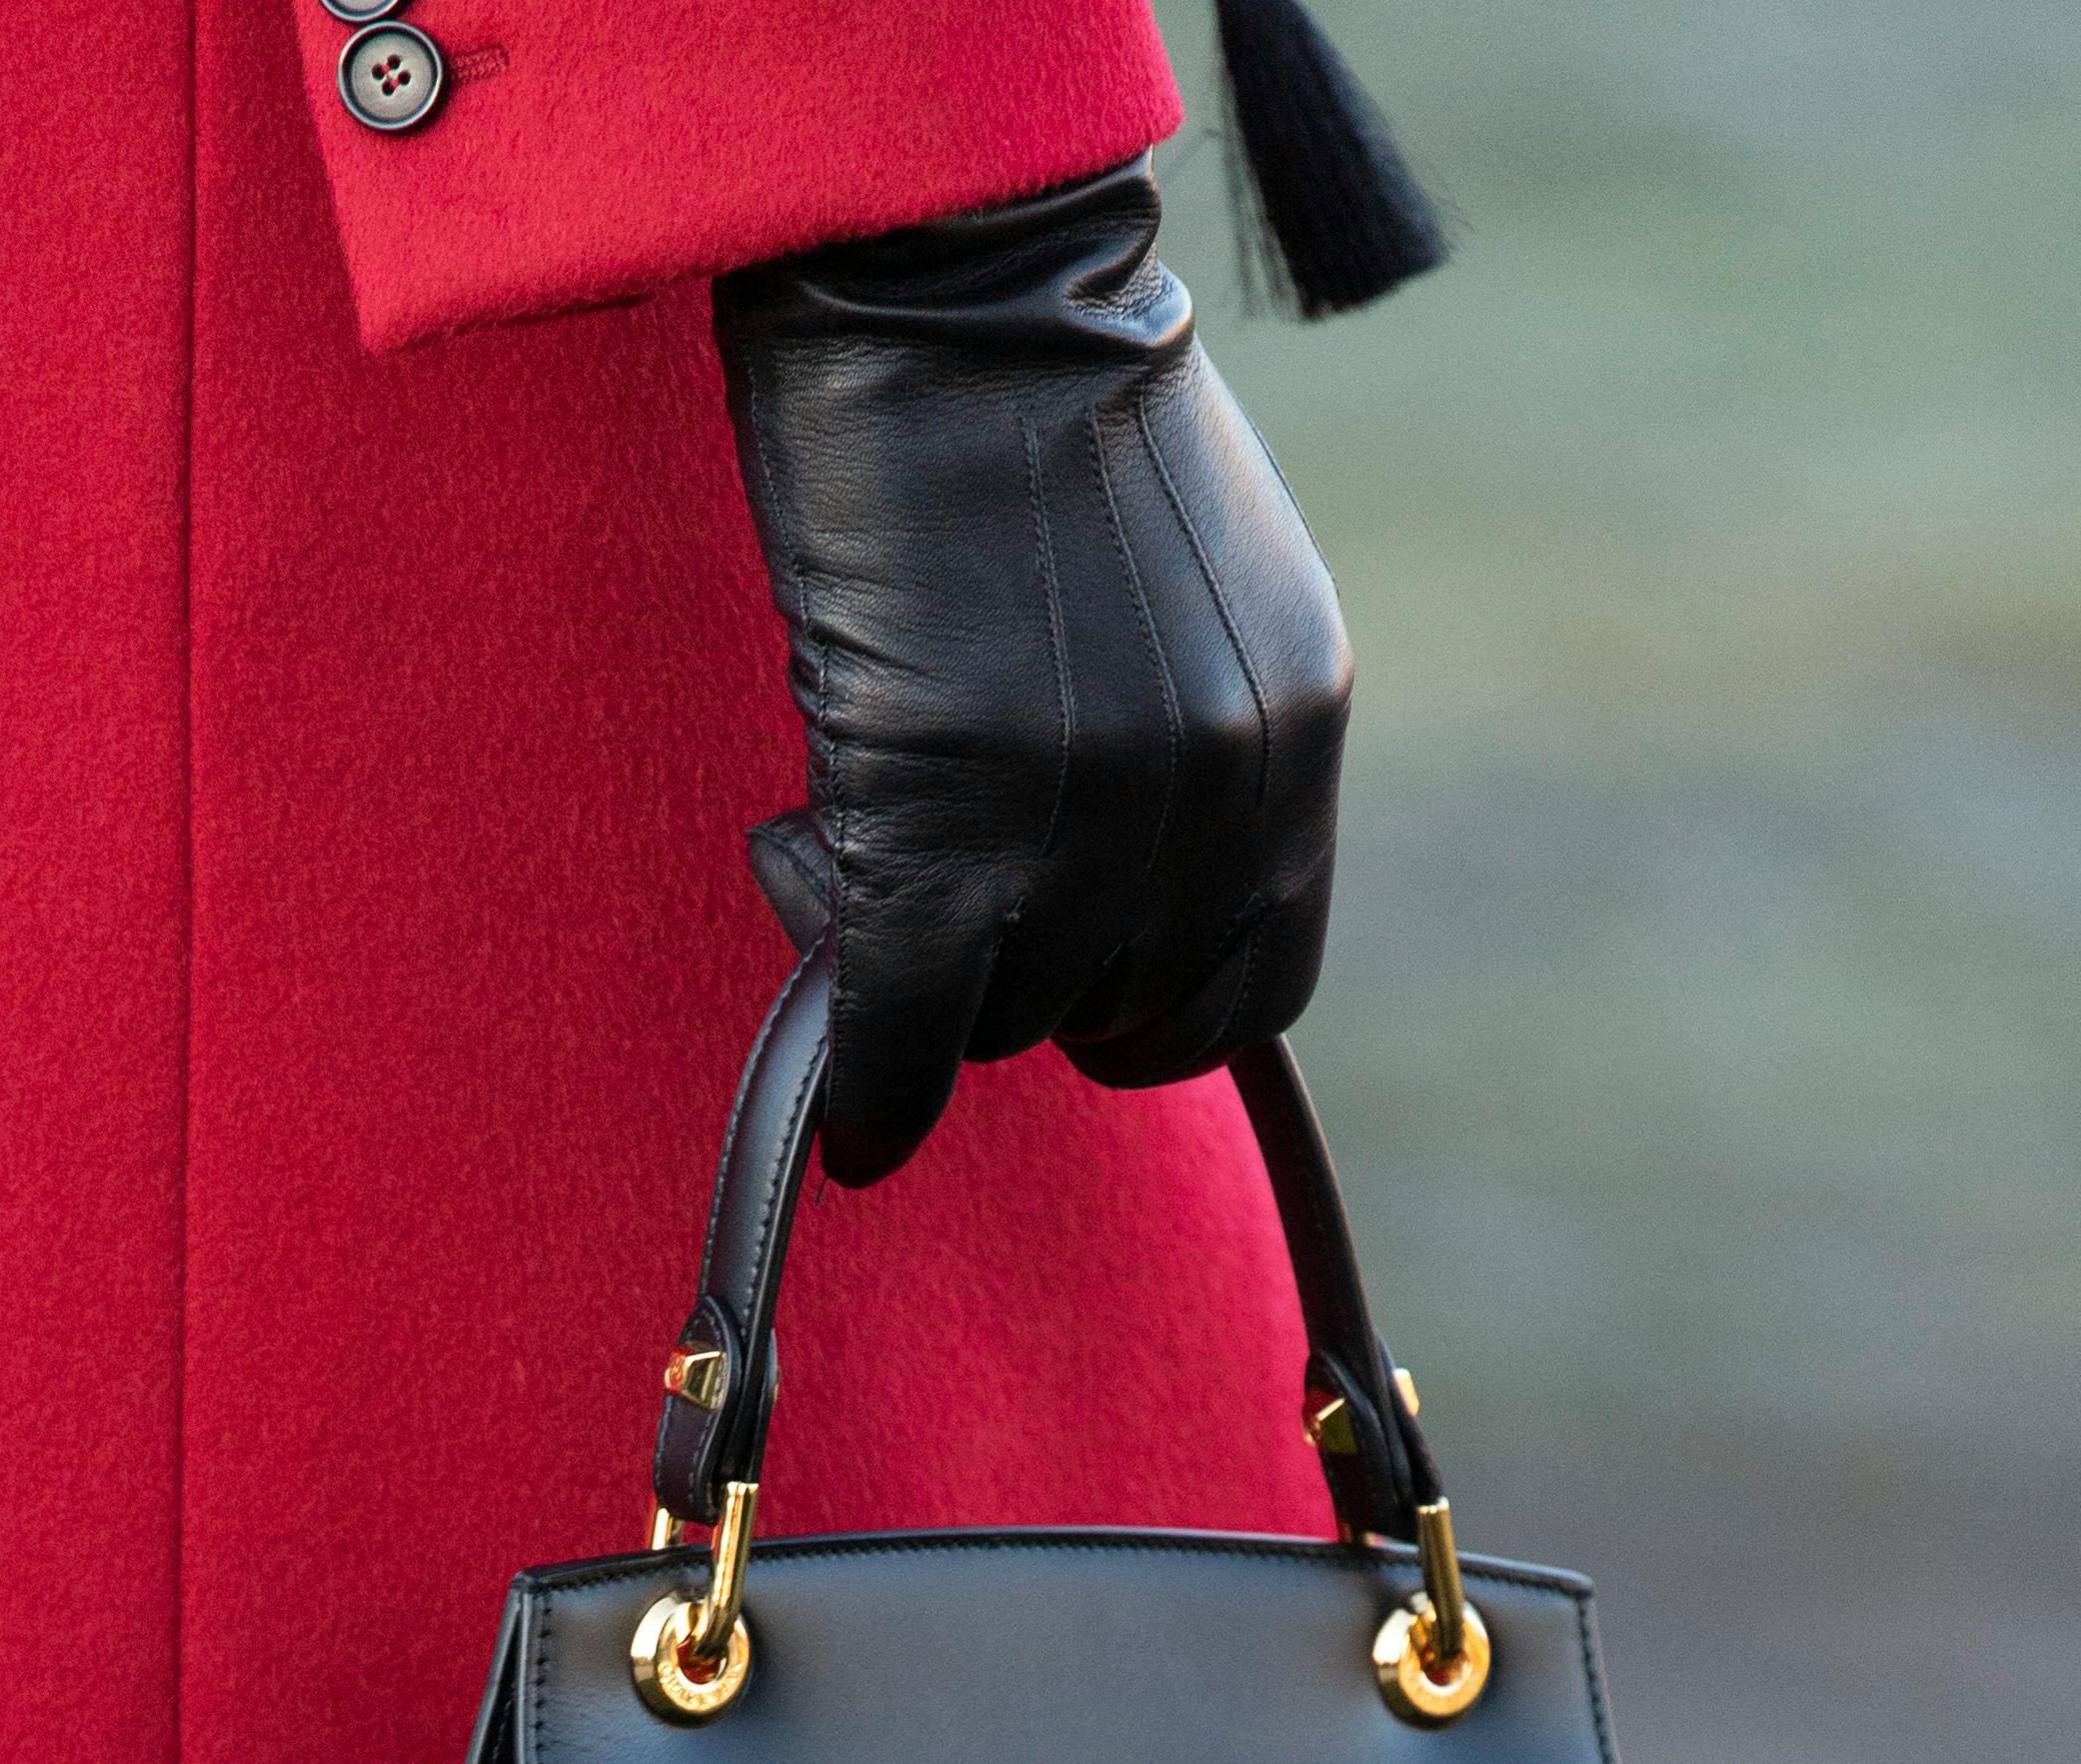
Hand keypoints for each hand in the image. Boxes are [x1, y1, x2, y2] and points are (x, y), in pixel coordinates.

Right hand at [712, 155, 1352, 1186]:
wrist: (944, 278)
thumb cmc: (1030, 408)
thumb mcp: (1182, 589)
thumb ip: (1181, 742)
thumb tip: (1110, 887)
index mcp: (1294, 729)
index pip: (1254, 983)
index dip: (1149, 1014)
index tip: (1070, 997)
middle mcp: (1221, 787)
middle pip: (1114, 1008)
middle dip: (1017, 981)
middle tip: (925, 892)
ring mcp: (1095, 809)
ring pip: (1003, 1011)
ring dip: (916, 968)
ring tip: (840, 828)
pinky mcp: (956, 812)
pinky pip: (919, 1019)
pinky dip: (877, 1086)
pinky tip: (849, 1115)